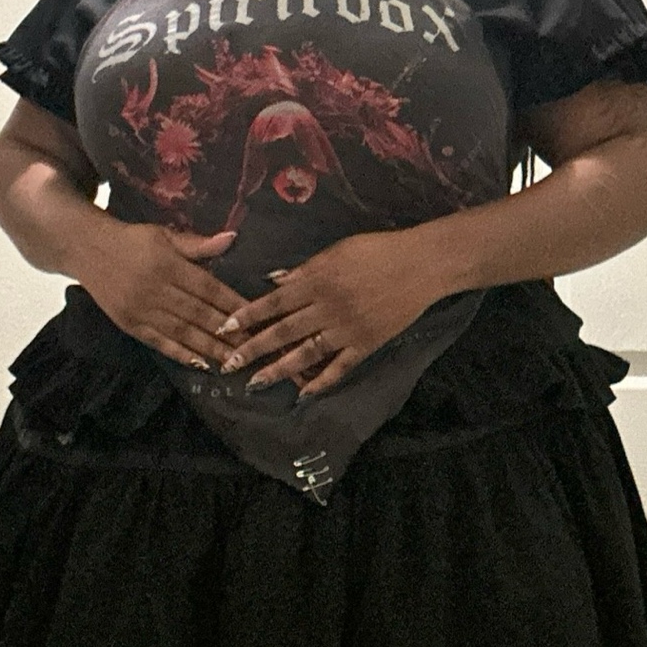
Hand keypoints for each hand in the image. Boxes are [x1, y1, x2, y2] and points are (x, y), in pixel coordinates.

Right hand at [77, 223, 249, 370]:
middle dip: (228, 332)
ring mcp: (142, 310)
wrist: (85, 248)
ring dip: (210, 348)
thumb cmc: (131, 240)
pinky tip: (201, 364)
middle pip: (199, 314)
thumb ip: (197, 243)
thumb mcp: (163, 234)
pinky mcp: (129, 324)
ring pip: (182, 332)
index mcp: (168, 265)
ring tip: (234, 361)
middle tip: (253, 347)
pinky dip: (180, 354)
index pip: (209, 288)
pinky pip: (159, 342)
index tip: (257, 317)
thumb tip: (231, 239)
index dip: (233, 304)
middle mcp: (156, 289)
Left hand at [214, 231, 440, 399]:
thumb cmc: (378, 250)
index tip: (224, 327)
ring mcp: (347, 330)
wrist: (422, 265)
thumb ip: (304, 270)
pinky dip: (321, 383)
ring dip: (278, 370)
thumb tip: (272, 281)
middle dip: (252, 349)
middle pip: (283, 331)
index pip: (273, 302)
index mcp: (317, 280)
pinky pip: (340, 368)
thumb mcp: (337, 250)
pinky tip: (303, 396)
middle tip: (227, 364)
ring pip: (305, 354)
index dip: (247, 315)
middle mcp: (327, 308)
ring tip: (255, 384)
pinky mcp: (367, 344)